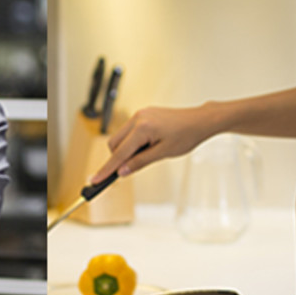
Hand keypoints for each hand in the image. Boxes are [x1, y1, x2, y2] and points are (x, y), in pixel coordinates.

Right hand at [89, 105, 212, 182]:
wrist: (200, 120)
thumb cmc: (187, 135)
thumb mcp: (163, 153)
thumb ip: (140, 162)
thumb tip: (122, 171)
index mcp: (142, 128)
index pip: (119, 153)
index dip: (107, 169)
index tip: (96, 180)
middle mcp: (138, 118)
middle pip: (114, 143)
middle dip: (118, 158)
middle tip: (133, 167)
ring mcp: (140, 114)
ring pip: (120, 137)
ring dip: (126, 150)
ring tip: (148, 153)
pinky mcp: (143, 114)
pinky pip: (129, 131)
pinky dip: (132, 142)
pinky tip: (149, 145)